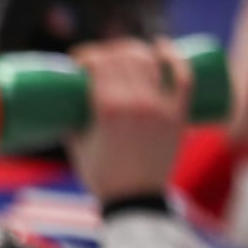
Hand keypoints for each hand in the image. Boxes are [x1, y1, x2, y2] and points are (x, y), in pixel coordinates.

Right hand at [65, 38, 191, 204]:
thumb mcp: (76, 145)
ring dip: (134, 49)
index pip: (99, 62)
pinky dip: (174, 58)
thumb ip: (71, 120)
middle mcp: (136, 103)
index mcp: (108, 109)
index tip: (79, 60)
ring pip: (149, 60)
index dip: (86, 54)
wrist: (135, 201)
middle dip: (107, 50)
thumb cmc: (101, 176)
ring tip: (124, 54)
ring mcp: (160, 107)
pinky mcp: (177, 115)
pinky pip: (183, 77)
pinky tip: (162, 47)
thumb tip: (64, 99)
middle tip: (100, 59)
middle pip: (123, 56)